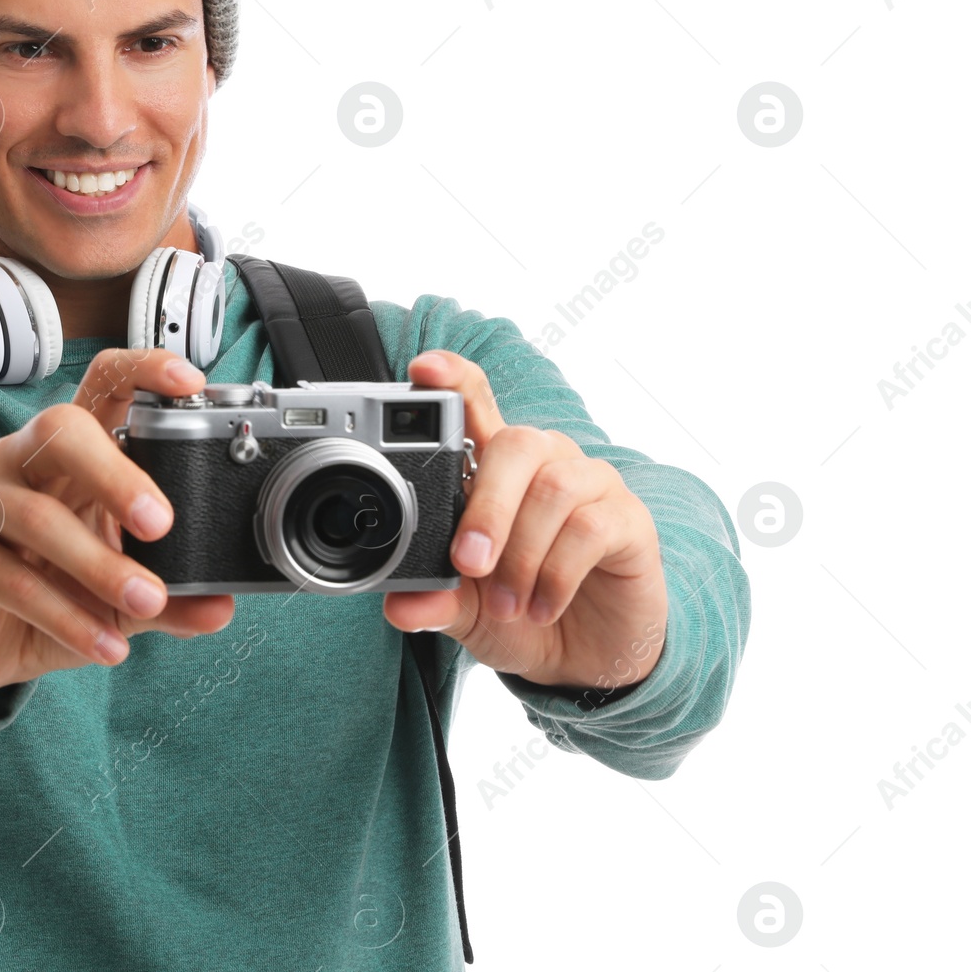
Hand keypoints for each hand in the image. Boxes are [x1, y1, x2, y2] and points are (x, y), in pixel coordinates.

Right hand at [0, 348, 235, 711]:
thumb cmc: (46, 592)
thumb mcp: (116, 597)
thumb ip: (169, 597)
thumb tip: (220, 607)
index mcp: (70, 451)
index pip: (102, 384)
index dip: (143, 370)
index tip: (190, 383)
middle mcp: (21, 458)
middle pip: (61, 428)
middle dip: (116, 473)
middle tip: (161, 524)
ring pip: (37, 515)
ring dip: (99, 565)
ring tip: (147, 601)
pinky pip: (14, 580)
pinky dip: (68, 617)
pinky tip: (105, 645)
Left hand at [383, 350, 668, 691]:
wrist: (584, 659)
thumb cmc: (521, 612)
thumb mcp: (466, 610)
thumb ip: (435, 600)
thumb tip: (399, 607)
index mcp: (496, 469)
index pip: (476, 403)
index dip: (454, 379)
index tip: (423, 367)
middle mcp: (545, 462)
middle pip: (516, 443)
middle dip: (486, 506)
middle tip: (468, 564)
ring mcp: (590, 486)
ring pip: (553, 487)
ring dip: (523, 553)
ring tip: (506, 604)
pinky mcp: (629, 519)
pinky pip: (591, 527)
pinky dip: (557, 574)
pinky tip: (542, 607)